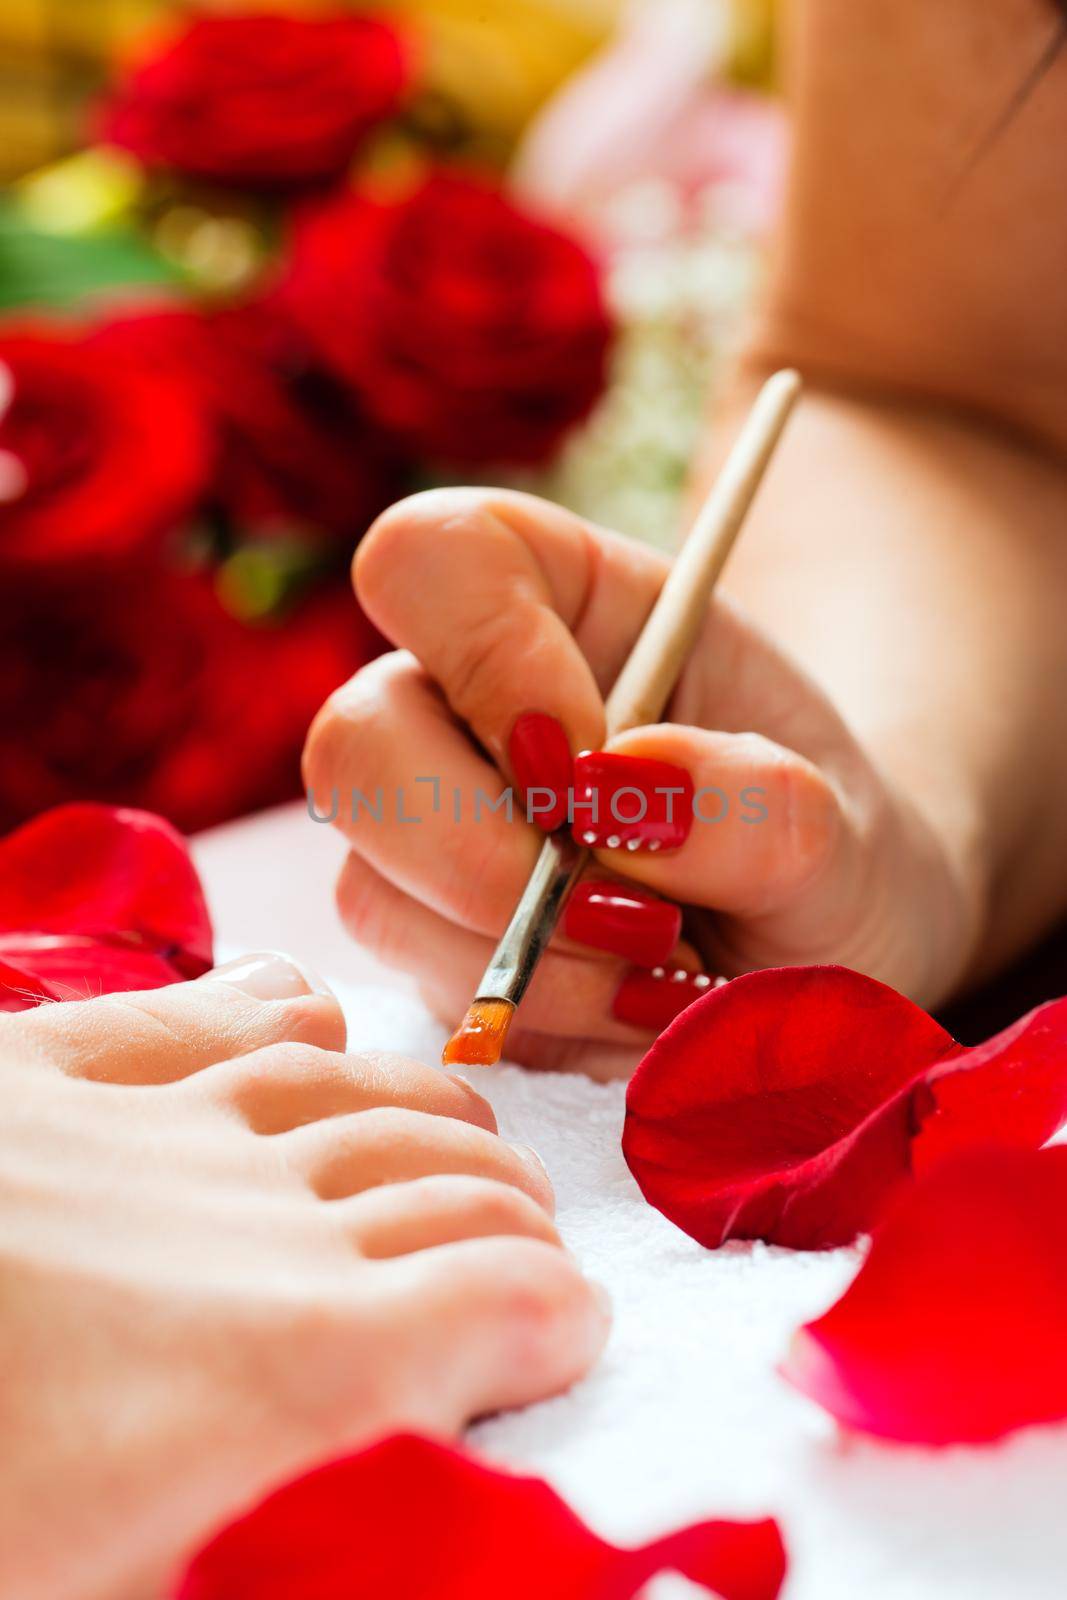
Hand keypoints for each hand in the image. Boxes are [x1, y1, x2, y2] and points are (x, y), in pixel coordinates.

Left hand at [0, 953, 606, 1599]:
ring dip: (439, 1123)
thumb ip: (273, 1532)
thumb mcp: (112, 1597)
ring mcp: (149, 1123)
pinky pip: (214, 1019)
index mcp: (288, 1373)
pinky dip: (288, 1019)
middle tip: (529, 1256)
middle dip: (517, 1218)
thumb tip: (363, 1513)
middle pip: (450, 1182)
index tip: (563, 1341)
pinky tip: (317, 1019)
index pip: (498, 1303)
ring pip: (358, 1089)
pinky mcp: (45, 1067)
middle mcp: (254, 1220)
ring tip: (473, 1154)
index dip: (555, 1318)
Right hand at [305, 489, 974, 1076]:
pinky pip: (424, 988)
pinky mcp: (429, 938)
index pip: (431, 558)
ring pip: (373, 889)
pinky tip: (630, 1009)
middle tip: (643, 921)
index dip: (490, 660)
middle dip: (492, 861)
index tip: (594, 766)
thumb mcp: (839, 819)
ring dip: (532, 962)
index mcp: (553, 596)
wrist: (821, 940)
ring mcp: (424, 825)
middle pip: (354, 744)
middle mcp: (457, 701)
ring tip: (669, 974)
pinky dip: (537, 1018)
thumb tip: (614, 796)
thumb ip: (755, 801)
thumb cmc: (827, 839)